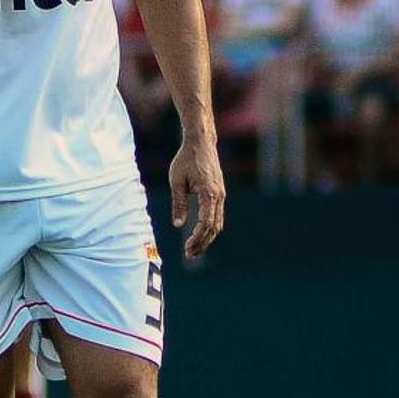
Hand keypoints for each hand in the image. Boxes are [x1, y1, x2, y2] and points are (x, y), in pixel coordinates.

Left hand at [169, 135, 225, 260]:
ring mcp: (221, 194)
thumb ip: (179, 204)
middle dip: (203, 243)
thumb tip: (178, 225)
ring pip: (218, 223)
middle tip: (189, 254)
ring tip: (193, 249)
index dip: (197, 238)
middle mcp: (219, 196)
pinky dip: (210, 228)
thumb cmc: (186, 159)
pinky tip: (200, 234)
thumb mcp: (176, 181)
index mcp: (209, 193)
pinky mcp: (220, 193)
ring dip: (207, 238)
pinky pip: (217, 215)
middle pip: (214, 227)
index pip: (206, 223)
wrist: (201, 142)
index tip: (186, 248)